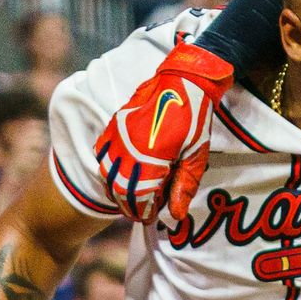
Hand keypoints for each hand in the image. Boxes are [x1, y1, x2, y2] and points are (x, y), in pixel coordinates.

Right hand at [94, 42, 232, 221]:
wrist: (183, 81)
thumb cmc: (195, 120)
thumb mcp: (196, 157)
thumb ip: (183, 187)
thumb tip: (175, 215)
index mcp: (151, 158)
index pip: (139, 196)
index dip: (143, 211)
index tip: (150, 218)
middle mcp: (128, 149)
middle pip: (120, 188)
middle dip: (129, 204)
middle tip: (141, 213)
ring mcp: (118, 136)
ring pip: (108, 172)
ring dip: (118, 188)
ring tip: (132, 197)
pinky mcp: (114, 125)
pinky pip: (103, 153)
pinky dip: (110, 168)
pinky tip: (122, 174)